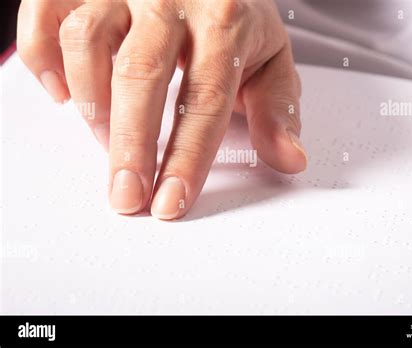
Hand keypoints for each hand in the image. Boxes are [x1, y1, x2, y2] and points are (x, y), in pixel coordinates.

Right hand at [17, 0, 306, 219]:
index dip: (187, 157)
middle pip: (141, 74)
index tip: (170, 201)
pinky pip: (47, 13)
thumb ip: (278, 108)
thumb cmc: (237, 15)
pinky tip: (65, 93)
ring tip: (106, 142)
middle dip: (130, 145)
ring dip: (93, 105)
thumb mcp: (270, 58)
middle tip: (126, 195)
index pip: (205, 98)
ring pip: (89, 41)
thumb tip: (289, 159)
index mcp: (226, 18)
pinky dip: (43, 57)